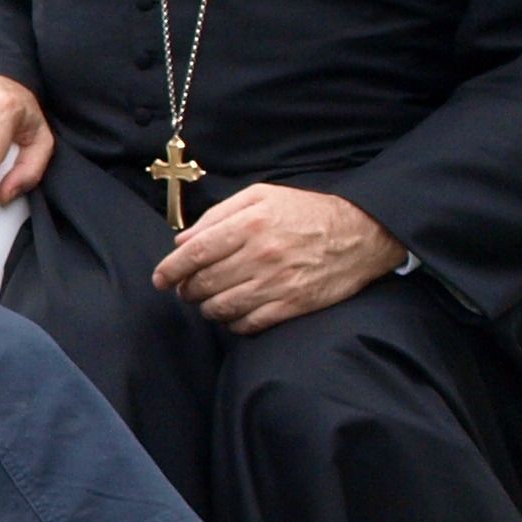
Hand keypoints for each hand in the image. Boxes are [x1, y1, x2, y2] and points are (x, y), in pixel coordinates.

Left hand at [153, 182, 400, 332]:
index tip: (160, 279)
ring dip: (206, 308)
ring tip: (208, 301)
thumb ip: (218, 215)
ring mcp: (277, 283)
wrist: (361, 233)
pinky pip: (248, 324)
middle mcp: (261, 254)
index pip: (195, 253)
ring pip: (222, 307)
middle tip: (185, 289)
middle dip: (187, 290)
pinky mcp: (293, 305)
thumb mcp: (261, 197)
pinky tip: (233, 314)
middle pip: (204, 283)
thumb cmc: (306, 212)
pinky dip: (233, 323)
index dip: (170, 270)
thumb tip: (182, 240)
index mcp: (250, 223)